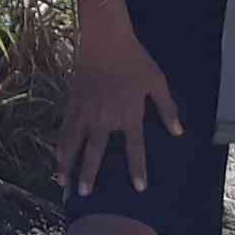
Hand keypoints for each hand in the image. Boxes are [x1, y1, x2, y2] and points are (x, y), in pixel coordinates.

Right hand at [56, 13, 182, 195]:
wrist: (104, 39)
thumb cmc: (134, 60)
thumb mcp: (156, 82)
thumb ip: (167, 108)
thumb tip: (178, 131)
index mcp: (128, 114)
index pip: (134, 148)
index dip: (137, 169)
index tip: (138, 188)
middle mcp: (105, 117)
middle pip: (95, 152)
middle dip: (89, 174)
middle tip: (84, 195)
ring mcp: (85, 111)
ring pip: (74, 143)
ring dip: (68, 164)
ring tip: (63, 183)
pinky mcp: (73, 102)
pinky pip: (64, 128)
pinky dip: (60, 144)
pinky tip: (56, 157)